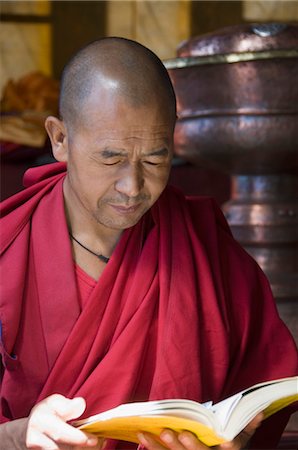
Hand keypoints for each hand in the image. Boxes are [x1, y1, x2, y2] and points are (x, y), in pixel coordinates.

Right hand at [26, 394, 104, 449]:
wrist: (27, 432)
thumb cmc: (45, 414)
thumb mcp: (53, 403)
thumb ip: (67, 404)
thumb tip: (80, 404)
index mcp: (40, 421)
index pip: (61, 433)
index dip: (79, 438)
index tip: (94, 438)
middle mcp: (36, 440)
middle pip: (63, 449)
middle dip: (83, 447)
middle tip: (98, 442)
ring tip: (94, 445)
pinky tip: (84, 447)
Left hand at [137, 413, 262, 449]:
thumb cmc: (224, 448)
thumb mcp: (240, 441)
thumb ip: (246, 428)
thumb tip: (259, 412)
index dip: (225, 447)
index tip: (225, 442)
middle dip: (188, 447)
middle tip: (177, 433)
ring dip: (160, 448)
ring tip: (150, 431)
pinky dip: (152, 448)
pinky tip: (142, 435)